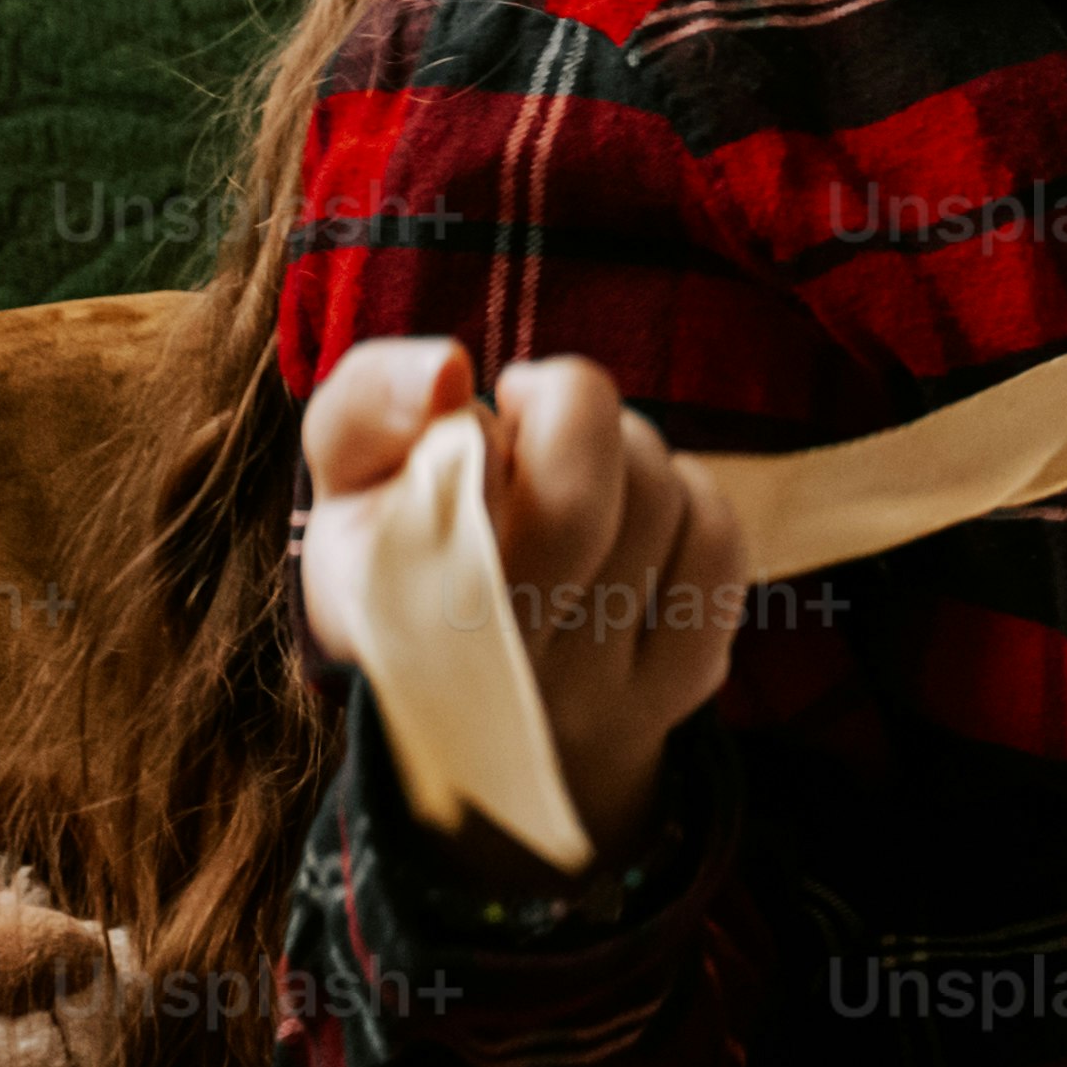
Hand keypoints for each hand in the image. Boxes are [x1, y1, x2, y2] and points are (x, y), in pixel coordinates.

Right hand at [294, 339, 744, 863]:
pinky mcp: (679, 687)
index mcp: (398, 616)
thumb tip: (449, 371)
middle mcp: (500, 677)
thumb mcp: (348, 468)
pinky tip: (639, 509)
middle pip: (580, 501)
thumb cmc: (402, 539)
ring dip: (632, 448)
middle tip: (537, 411)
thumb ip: (369, 400)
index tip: (486, 413)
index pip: (468, 491)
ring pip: (659, 505)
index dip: (505, 419)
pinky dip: (693, 493)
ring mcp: (595, 695)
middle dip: (575, 408)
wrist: (469, 681)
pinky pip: (719, 547)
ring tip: (580, 469)